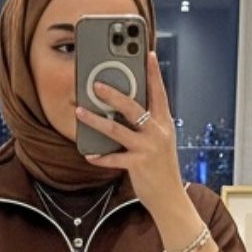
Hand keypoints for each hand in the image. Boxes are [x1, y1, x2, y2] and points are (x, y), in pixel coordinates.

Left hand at [74, 51, 184, 212]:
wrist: (170, 197)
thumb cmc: (162, 168)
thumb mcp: (161, 141)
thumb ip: (148, 125)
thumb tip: (125, 109)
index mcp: (164, 123)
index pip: (159, 92)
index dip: (154, 73)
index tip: (148, 54)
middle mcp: (158, 132)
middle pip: (133, 107)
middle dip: (113, 94)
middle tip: (96, 85)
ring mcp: (148, 148)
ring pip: (118, 130)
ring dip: (96, 121)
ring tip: (80, 113)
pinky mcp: (138, 164)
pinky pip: (114, 158)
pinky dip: (100, 156)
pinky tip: (89, 154)